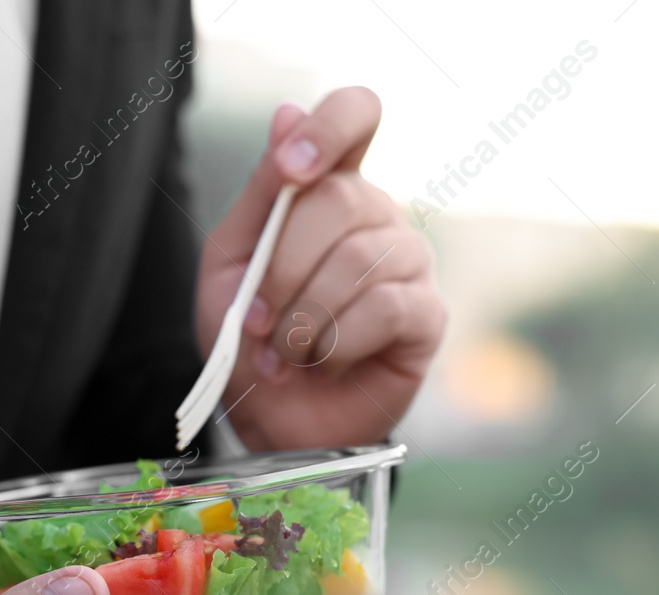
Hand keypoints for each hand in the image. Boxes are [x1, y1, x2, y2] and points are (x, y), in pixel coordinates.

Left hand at [196, 87, 444, 451]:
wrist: (271, 420)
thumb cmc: (250, 340)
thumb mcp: (232, 262)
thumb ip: (263, 193)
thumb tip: (288, 111)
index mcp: (330, 189)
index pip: (356, 115)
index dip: (329, 127)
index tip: (291, 166)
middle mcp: (376, 217)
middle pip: (341, 199)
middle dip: (283, 267)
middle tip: (259, 319)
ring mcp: (408, 264)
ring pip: (358, 260)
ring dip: (302, 317)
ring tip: (283, 353)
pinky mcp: (426, 316)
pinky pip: (385, 308)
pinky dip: (336, 343)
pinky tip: (321, 363)